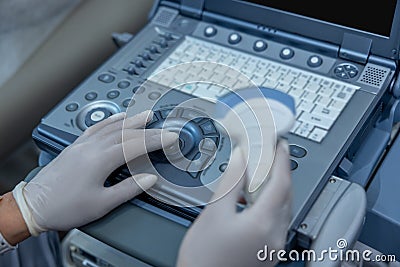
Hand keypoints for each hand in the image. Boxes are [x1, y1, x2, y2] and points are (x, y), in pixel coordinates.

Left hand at [12, 111, 177, 235]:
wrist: (34, 205)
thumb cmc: (65, 207)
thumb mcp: (101, 204)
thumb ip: (128, 189)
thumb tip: (149, 180)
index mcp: (100, 160)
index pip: (135, 145)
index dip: (156, 140)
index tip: (171, 137)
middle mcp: (92, 147)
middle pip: (127, 133)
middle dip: (149, 129)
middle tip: (165, 127)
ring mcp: (83, 144)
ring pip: (112, 126)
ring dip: (131, 120)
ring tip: (146, 115)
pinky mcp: (75, 146)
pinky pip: (96, 127)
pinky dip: (110, 120)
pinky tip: (117, 117)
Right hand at [177, 141, 291, 266]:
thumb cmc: (204, 258)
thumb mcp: (213, 213)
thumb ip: (231, 183)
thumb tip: (241, 160)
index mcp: (263, 224)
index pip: (281, 183)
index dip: (281, 160)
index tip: (280, 144)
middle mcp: (275, 237)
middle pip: (286, 195)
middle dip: (281, 171)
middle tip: (272, 153)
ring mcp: (274, 247)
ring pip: (284, 208)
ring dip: (277, 187)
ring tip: (264, 172)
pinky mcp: (268, 253)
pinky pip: (277, 220)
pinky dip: (272, 203)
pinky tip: (258, 199)